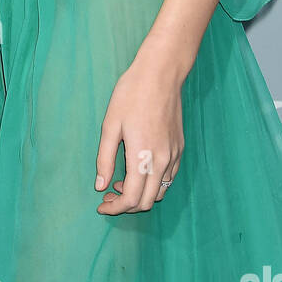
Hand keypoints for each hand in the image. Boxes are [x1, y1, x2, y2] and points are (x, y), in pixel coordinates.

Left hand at [94, 50, 183, 213]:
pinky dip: (153, 183)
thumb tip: (100, 186)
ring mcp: (174, 155)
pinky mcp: (180, 148)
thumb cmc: (131, 95)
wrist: (161, 74)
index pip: (130, 199)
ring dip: (141, 195)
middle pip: (147, 202)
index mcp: (142, 158)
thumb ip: (104, 159)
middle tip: (108, 193)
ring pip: (160, 192)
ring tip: (121, 180)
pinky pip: (169, 177)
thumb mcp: (110, 125)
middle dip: (126, 205)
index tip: (101, 204)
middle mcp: (162, 162)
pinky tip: (139, 169)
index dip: (114, 208)